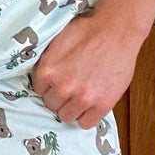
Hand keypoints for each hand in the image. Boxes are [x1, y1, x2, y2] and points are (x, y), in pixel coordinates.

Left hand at [31, 10, 140, 128]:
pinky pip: (86, 123)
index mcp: (48, 71)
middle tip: (70, 87)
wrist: (116, 31)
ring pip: (66, 116)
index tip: (56, 82)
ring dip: (72, 108)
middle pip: (51, 104)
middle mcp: (62, 87)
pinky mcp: (102, 104)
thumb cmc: (89, 31)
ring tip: (80, 96)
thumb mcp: (58, 41)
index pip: (38, 89)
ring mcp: (82, 98)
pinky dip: (87, 116)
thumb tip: (42, 74)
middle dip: (59, 96)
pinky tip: (90, 106)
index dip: (48, 85)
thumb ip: (48, 61)